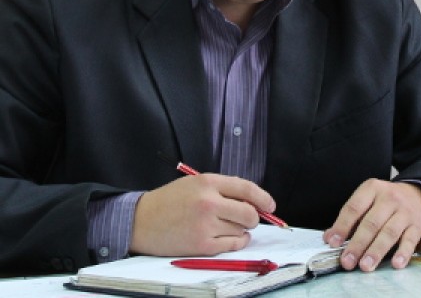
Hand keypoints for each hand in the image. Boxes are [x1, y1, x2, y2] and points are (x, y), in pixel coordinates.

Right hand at [129, 173, 275, 256]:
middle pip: (249, 212)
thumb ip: (221, 189)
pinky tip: (229, 238)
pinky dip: (236, 243)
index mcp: (207, 182)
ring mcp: (206, 225)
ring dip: (242, 231)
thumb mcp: (194, 184)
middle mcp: (209, 202)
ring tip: (229, 227)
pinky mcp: (202, 245)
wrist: (142, 221)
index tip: (270, 205)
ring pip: (242, 230)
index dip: (263, 197)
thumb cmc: (169, 201)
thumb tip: (251, 201)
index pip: (246, 188)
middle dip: (254, 217)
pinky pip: (232, 246)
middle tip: (250, 219)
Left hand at [323, 178, 420, 271]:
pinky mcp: (417, 225)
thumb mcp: (368, 199)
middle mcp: (388, 198)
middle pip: (371, 223)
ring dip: (376, 251)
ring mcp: (404, 212)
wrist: (419, 195)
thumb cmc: (386, 201)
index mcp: (371, 188)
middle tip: (347, 261)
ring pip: (388, 233)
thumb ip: (350, 217)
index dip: (342, 226)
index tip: (333, 242)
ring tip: (365, 266)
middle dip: (357, 244)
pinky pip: (410, 240)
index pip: (353, 208)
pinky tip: (395, 264)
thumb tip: (329, 237)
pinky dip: (403, 253)